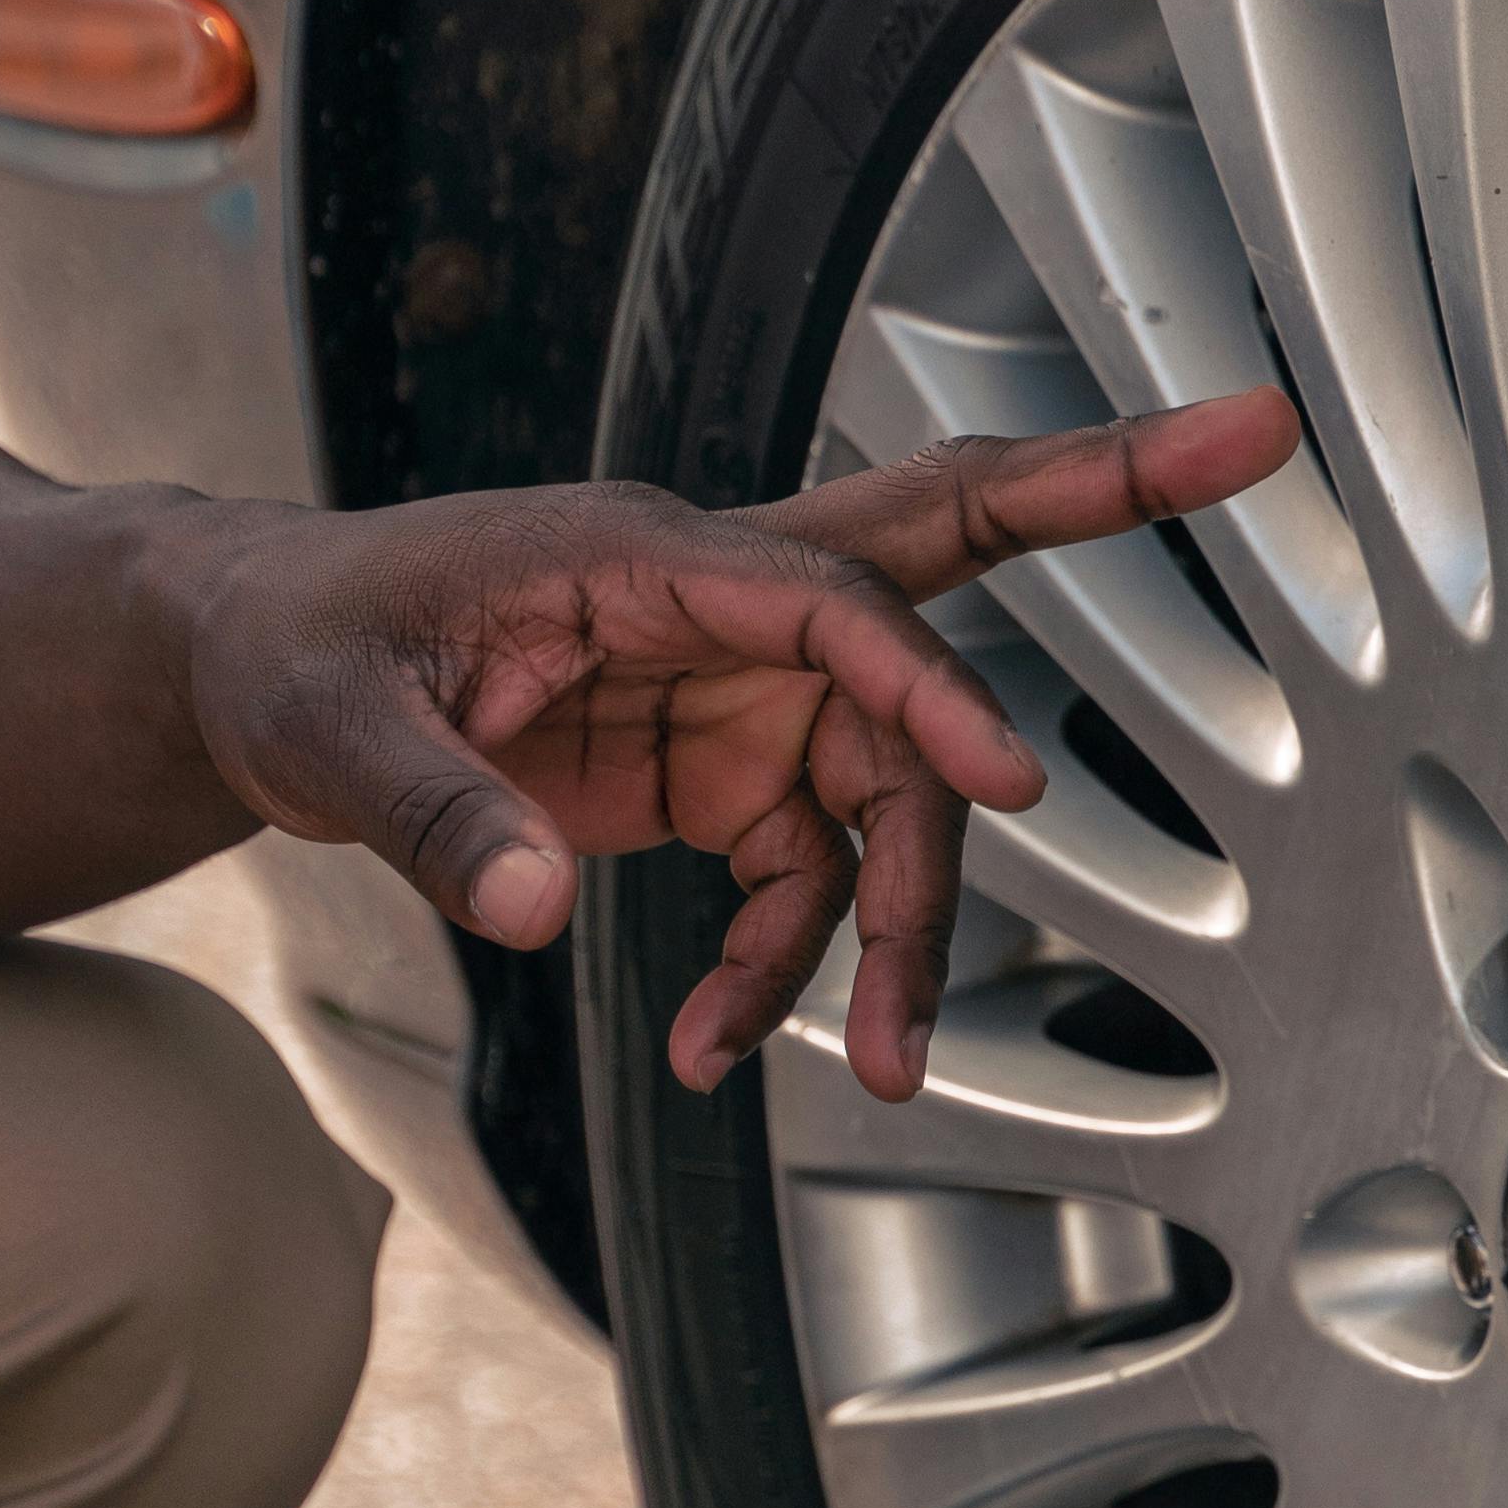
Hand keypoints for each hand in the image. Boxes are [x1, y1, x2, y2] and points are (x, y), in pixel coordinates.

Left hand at [169, 392, 1298, 1099]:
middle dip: (1105, 488)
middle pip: (945, 555)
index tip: (1003, 785)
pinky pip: (802, 877)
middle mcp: (719, 604)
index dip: (924, 686)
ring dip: (901, 932)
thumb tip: (537, 909)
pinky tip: (718, 1047)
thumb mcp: (324, 731)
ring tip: (888, 1070)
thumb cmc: (288, 650)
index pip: (826, 598)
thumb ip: (433, 816)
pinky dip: (781, 971)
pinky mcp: (719, 768)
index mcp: (637, 556)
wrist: (252, 671)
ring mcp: (735, 687)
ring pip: (886, 794)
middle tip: (1255, 436)